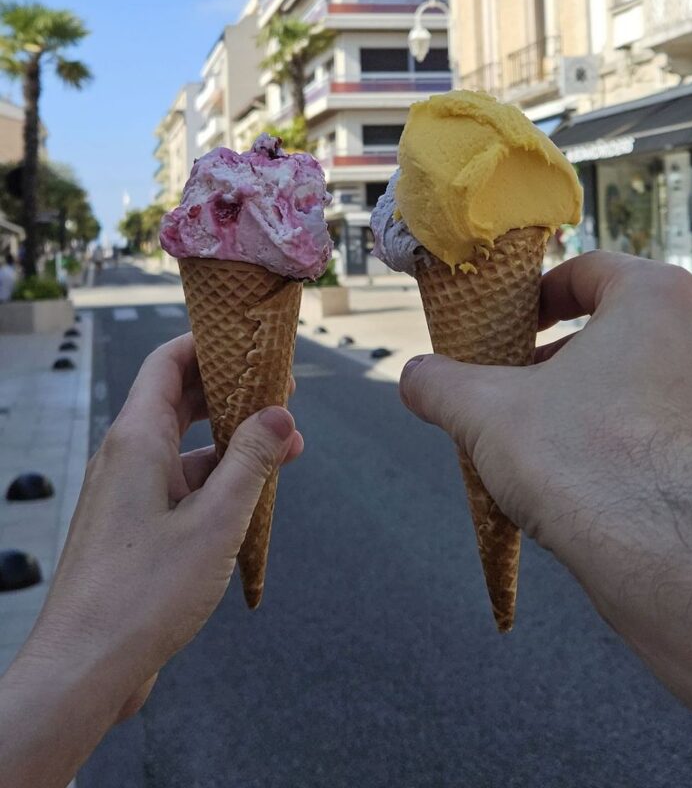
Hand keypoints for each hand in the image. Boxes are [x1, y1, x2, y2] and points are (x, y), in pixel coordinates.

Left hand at [0, 333, 302, 787]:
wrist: (85, 667)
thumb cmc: (144, 594)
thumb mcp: (216, 521)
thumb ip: (251, 461)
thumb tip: (280, 414)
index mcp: (137, 438)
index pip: (169, 361)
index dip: (211, 343)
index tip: (256, 343)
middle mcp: (127, 456)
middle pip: (181, 400)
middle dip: (234, 393)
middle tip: (284, 395)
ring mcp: (129, 492)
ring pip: (186, 447)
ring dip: (233, 444)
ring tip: (287, 451)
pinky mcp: (134, 527)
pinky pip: (180, 485)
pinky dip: (217, 482)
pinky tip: (254, 500)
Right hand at [400, 251, 691, 722]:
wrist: (663, 561)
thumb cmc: (587, 463)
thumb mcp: (485, 411)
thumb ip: (440, 383)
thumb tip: (413, 378)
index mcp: (655, 296)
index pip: (584, 270)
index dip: (531, 297)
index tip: (504, 327)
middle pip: (607, 324)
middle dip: (548, 354)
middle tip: (506, 381)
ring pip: (629, 375)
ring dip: (574, 396)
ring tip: (527, 432)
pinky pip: (649, 420)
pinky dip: (606, 432)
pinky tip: (568, 469)